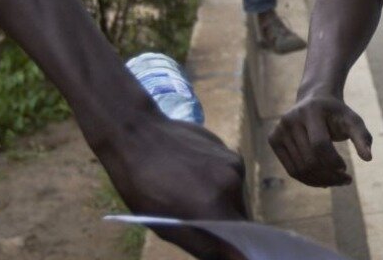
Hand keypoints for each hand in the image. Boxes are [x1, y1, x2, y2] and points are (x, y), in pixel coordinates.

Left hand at [98, 116, 247, 259]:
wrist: (137, 134)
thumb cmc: (142, 186)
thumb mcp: (164, 225)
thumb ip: (203, 245)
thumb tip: (234, 256)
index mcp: (215, 207)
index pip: (245, 237)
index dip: (240, 246)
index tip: (229, 247)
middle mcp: (233, 184)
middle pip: (240, 216)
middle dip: (225, 223)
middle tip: (195, 217)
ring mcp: (234, 164)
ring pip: (236, 195)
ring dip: (221, 201)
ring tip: (190, 192)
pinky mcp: (230, 150)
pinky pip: (232, 176)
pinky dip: (219, 182)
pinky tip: (194, 174)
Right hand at [269, 95, 372, 187]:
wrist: (314, 101)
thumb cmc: (337, 114)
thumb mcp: (353, 121)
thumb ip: (362, 137)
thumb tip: (368, 158)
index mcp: (310, 111)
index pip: (319, 144)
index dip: (333, 160)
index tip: (346, 169)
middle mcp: (290, 120)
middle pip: (309, 160)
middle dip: (329, 175)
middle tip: (346, 180)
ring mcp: (278, 130)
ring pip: (300, 169)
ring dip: (320, 181)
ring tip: (337, 182)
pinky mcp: (273, 140)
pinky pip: (291, 170)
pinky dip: (309, 180)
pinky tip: (324, 182)